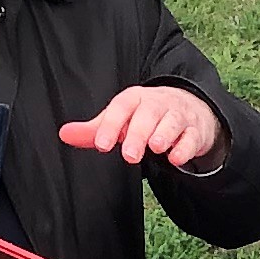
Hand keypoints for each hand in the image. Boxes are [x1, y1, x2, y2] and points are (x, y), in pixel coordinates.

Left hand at [61, 84, 222, 169]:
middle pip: (148, 115)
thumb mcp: (120, 120)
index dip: (110, 125)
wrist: (189, 110)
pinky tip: (176, 159)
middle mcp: (157, 104)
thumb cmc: (147, 117)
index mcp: (135, 99)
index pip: (121, 107)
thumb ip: (94, 130)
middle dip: (138, 134)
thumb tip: (64, 134)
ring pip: (172, 122)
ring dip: (164, 134)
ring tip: (155, 148)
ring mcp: (178, 116)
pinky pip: (191, 138)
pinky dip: (185, 148)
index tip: (101, 144)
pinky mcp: (195, 131)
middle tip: (129, 155)